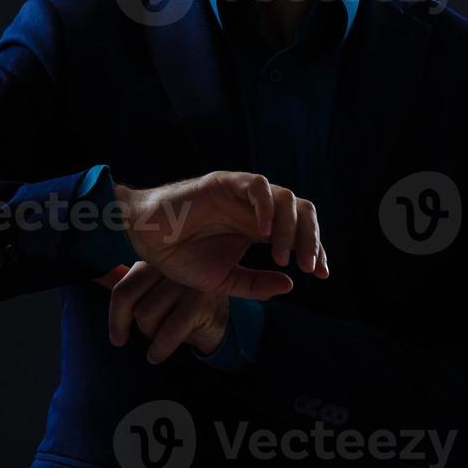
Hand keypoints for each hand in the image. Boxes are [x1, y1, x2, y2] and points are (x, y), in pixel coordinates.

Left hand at [96, 262, 228, 362]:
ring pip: (147, 317)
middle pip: (133, 304)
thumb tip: (93, 281)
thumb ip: (130, 293)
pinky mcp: (199, 301)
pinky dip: (160, 349)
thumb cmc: (182, 310)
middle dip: (139, 328)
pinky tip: (157, 355)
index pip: (122, 289)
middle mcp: (170, 268)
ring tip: (166, 337)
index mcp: (154, 263)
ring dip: (153, 336)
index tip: (117, 339)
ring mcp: (186, 282)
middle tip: (152, 336)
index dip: (115, 318)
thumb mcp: (154, 297)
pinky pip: (168, 331)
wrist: (223, 321)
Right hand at [112, 171, 328, 299]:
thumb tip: (290, 285)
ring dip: (292, 228)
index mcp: (258, 229)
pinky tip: (262, 233)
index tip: (321, 274)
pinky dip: (266, 207)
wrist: (146, 240)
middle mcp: (255, 210)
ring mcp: (241, 194)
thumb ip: (256, 284)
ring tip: (282, 256)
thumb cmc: (179, 256)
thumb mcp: (224, 280)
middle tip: (308, 267)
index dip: (315, 250)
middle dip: (312, 239)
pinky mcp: (224, 182)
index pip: (300, 233)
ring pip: (286, 197)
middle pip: (302, 212)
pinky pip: (257, 185)